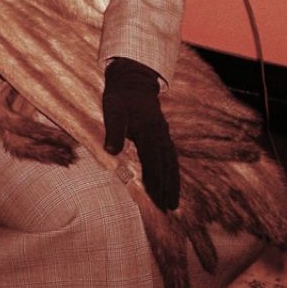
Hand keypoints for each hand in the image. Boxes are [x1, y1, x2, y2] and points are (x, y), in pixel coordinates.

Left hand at [103, 57, 179, 210]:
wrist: (131, 79)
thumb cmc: (119, 96)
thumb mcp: (113, 110)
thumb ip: (114, 131)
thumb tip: (112, 152)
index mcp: (148, 130)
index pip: (153, 162)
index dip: (156, 182)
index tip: (159, 200)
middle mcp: (159, 134)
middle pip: (166, 165)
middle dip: (168, 187)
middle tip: (170, 209)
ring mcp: (162, 132)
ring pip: (171, 161)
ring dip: (172, 181)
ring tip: (174, 202)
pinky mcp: (161, 132)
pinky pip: (170, 154)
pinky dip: (172, 169)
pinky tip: (172, 179)